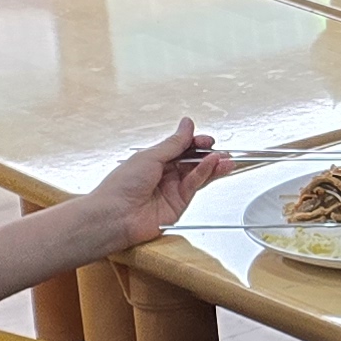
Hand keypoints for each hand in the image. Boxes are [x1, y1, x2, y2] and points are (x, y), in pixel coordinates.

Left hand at [86, 122, 234, 248]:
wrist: (116, 216)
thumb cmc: (121, 186)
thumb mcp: (150, 156)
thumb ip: (174, 143)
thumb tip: (186, 125)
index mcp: (152, 160)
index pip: (179, 148)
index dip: (193, 142)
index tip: (205, 139)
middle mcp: (163, 174)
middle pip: (190, 161)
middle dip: (206, 154)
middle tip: (220, 149)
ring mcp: (171, 189)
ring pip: (197, 173)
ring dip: (211, 165)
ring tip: (225, 158)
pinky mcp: (179, 204)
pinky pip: (195, 185)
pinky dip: (205, 174)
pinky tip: (213, 165)